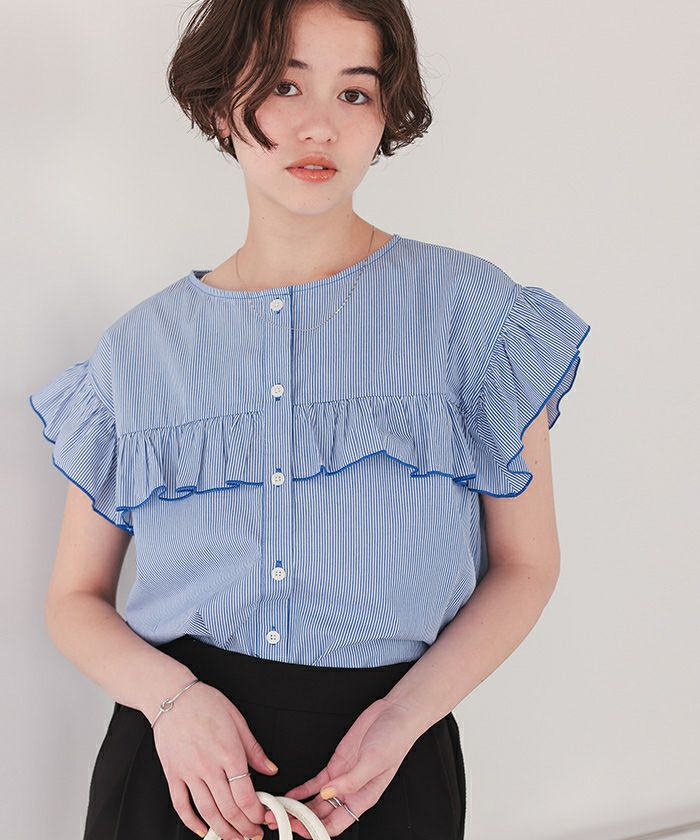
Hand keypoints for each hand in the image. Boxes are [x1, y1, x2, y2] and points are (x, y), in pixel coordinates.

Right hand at [152, 681, 278, 839]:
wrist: (172, 696)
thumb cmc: (205, 703)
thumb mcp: (238, 720)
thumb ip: (255, 749)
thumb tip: (270, 769)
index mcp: (229, 752)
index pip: (245, 795)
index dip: (256, 813)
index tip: (263, 817)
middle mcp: (208, 766)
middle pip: (228, 809)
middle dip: (244, 827)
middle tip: (252, 833)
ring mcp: (189, 773)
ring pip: (207, 813)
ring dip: (223, 831)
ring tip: (234, 838)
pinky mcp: (173, 775)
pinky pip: (181, 806)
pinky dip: (192, 823)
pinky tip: (203, 829)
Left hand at [262, 698, 421, 838]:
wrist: (395, 714)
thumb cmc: (394, 739)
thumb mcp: (374, 761)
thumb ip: (352, 780)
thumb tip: (328, 795)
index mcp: (364, 798)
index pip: (336, 824)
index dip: (316, 829)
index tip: (298, 828)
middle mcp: (351, 791)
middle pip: (322, 815)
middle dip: (301, 820)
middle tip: (280, 820)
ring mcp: (342, 777)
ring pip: (316, 801)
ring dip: (299, 807)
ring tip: (279, 810)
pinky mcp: (336, 763)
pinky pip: (315, 782)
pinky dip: (302, 790)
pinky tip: (290, 795)